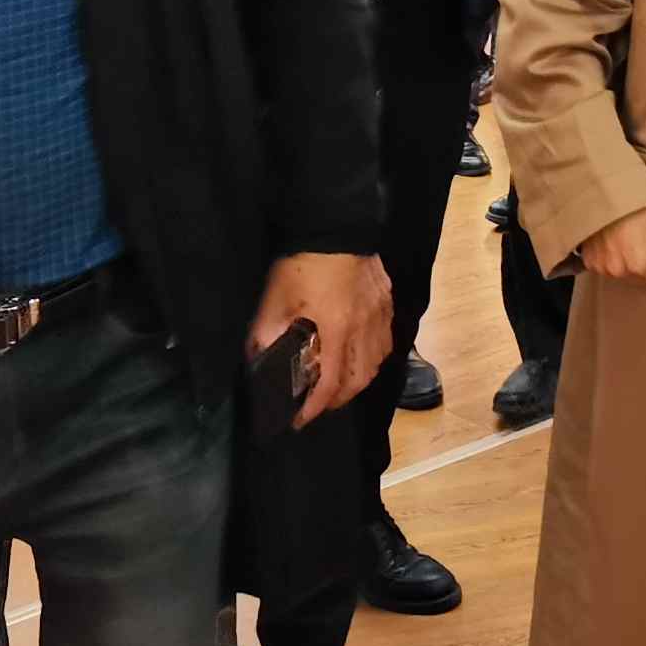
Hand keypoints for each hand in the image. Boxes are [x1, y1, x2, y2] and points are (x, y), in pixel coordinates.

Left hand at [249, 251, 391, 426]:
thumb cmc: (301, 264)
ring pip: (377, 362)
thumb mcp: (274, 300)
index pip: (330, 383)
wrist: (335, 225)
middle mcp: (363, 328)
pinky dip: (372, 356)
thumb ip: (266, 333)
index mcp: (336, 330)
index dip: (314, 407)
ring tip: (339, 381)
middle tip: (317, 403)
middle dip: (337, 399)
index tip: (298, 419)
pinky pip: (385, 340)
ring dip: (358, 379)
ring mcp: (379, 314)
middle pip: (359, 380)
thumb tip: (258, 360)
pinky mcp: (387, 300)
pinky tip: (359, 352)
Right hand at [580, 202, 645, 289]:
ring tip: (632, 236)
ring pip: (630, 277)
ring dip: (634, 263)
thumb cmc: (637, 202)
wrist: (601, 187)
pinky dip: (617, 259)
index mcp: (640, 264)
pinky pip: (611, 270)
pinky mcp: (590, 263)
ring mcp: (602, 269)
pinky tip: (618, 239)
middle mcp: (619, 272)